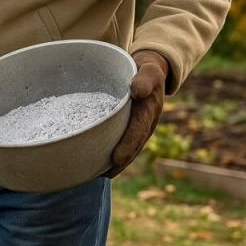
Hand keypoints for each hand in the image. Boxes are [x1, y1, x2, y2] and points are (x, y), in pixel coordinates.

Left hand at [107, 50, 168, 176]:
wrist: (150, 72)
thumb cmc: (146, 70)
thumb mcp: (148, 70)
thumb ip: (145, 78)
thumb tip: (137, 90)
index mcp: (149, 111)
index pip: (138, 131)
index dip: (128, 146)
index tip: (116, 158)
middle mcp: (145, 124)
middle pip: (133, 147)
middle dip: (120, 162)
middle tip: (103, 175)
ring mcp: (138, 129)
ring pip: (128, 149)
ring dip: (115, 164)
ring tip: (97, 176)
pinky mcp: (129, 129)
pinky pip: (121, 143)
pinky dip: (110, 155)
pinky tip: (95, 165)